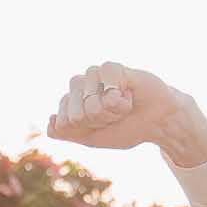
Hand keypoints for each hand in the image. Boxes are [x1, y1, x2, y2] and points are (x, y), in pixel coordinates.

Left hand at [47, 65, 206, 163]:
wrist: (156, 124)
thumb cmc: (125, 129)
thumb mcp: (91, 138)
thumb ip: (67, 133)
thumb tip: (51, 122)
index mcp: (72, 100)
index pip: (63, 120)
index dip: (85, 129)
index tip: (101, 126)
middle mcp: (81, 85)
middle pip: (75, 113)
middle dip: (97, 122)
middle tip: (114, 116)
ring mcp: (95, 75)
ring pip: (90, 103)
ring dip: (110, 112)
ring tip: (123, 106)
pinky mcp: (112, 68)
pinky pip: (108, 91)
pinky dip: (121, 101)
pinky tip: (130, 95)